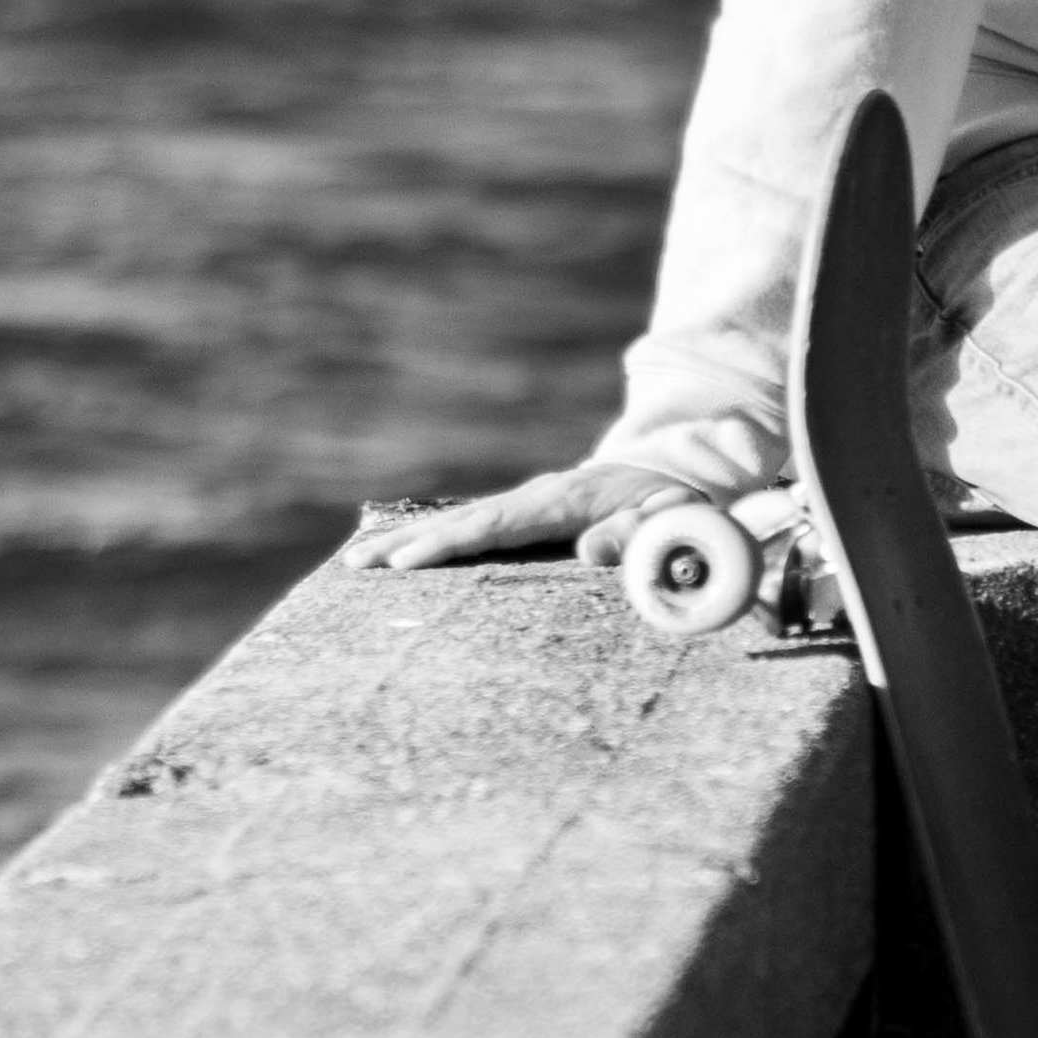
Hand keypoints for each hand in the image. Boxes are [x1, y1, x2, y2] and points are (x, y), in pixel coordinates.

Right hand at [346, 458, 733, 573]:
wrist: (679, 473)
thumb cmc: (679, 506)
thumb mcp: (674, 519)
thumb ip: (640, 534)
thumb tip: (591, 551)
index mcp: (565, 501)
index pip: (497, 525)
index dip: (452, 544)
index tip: (408, 563)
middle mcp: (536, 496)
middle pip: (463, 521)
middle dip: (409, 542)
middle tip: (358, 564)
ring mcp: (526, 502)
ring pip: (459, 521)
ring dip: (409, 540)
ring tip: (358, 561)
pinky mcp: (524, 513)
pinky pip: (471, 527)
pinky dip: (431, 538)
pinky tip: (397, 555)